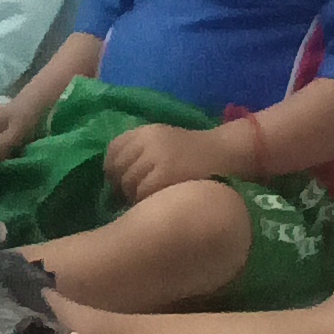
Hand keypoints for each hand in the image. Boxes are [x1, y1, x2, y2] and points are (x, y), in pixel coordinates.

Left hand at [104, 121, 235, 202]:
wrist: (223, 153)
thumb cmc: (192, 152)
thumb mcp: (163, 141)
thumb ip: (139, 150)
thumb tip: (112, 174)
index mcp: (145, 131)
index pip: (113, 148)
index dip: (110, 167)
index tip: (115, 179)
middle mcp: (148, 140)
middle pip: (118, 167)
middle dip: (119, 184)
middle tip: (127, 195)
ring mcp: (157, 156)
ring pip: (128, 181)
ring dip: (131, 194)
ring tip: (142, 199)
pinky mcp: (165, 174)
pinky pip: (142, 191)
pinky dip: (143, 200)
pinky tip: (153, 203)